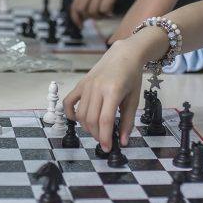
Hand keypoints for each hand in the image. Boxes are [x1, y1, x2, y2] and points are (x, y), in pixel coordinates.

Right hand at [64, 36, 152, 150]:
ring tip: (96, 130)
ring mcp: (87, 85)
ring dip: (87, 127)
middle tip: (104, 139)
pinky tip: (77, 119)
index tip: (107, 148)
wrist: (124, 55)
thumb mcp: (134, 100)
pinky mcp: (81, 84)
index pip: (105, 120)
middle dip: (97, 134)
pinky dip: (70, 113)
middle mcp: (97, 88)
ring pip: (81, 114)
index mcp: (113, 91)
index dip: (105, 137)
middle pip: (91, 119)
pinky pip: (69, 101)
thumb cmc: (131, 76)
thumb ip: (128, 121)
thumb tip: (123, 141)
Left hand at [70, 0, 117, 25]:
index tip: (81, 26)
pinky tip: (110, 13)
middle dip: (88, 16)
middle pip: (81, 9)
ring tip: (104, 14)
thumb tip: (80, 24)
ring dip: (98, 17)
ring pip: (92, 10)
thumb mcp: (91, 1)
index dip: (76, 19)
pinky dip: (106, 14)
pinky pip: (103, 9)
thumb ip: (84, 9)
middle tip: (96, 16)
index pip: (74, 7)